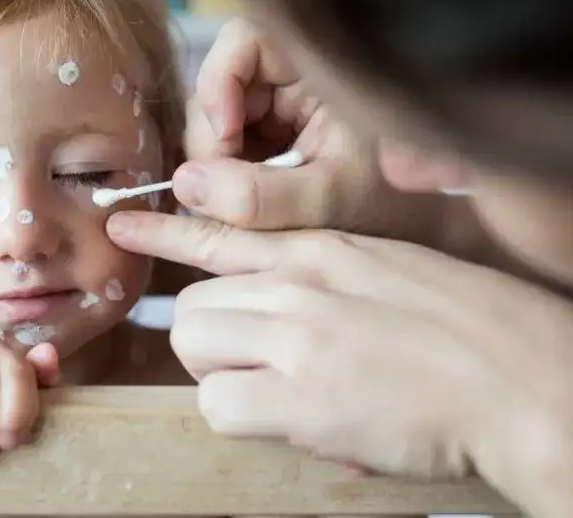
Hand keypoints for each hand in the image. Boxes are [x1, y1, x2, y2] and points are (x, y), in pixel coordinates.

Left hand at [106, 211, 572, 517]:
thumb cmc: (467, 331)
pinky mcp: (298, 399)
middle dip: (209, 341)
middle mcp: (297, 283)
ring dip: (220, 375)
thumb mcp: (388, 271)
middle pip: (191, 304)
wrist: (522, 379)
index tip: (124, 226)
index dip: (164, 232)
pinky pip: (217, 405)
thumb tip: (285, 318)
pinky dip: (240, 416)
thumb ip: (324, 281)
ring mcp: (295, 338)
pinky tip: (285, 420)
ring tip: (273, 392)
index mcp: (320, 249)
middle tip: (255, 367)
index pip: (219, 232)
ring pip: (193, 346)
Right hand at [182, 19, 448, 244]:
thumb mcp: (327, 201)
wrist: (422, 226)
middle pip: (221, 82)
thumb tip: (184, 183)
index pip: (242, 41)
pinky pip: (226, 139)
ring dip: (216, 160)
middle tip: (217, 190)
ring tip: (237, 202)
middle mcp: (295, 72)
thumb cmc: (394, 206)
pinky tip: (243, 198)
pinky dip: (226, 171)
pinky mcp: (268, 127)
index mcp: (323, 63)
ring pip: (217, 115)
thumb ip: (260, 195)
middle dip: (213, 137)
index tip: (224, 141)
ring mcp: (279, 100)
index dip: (218, 85)